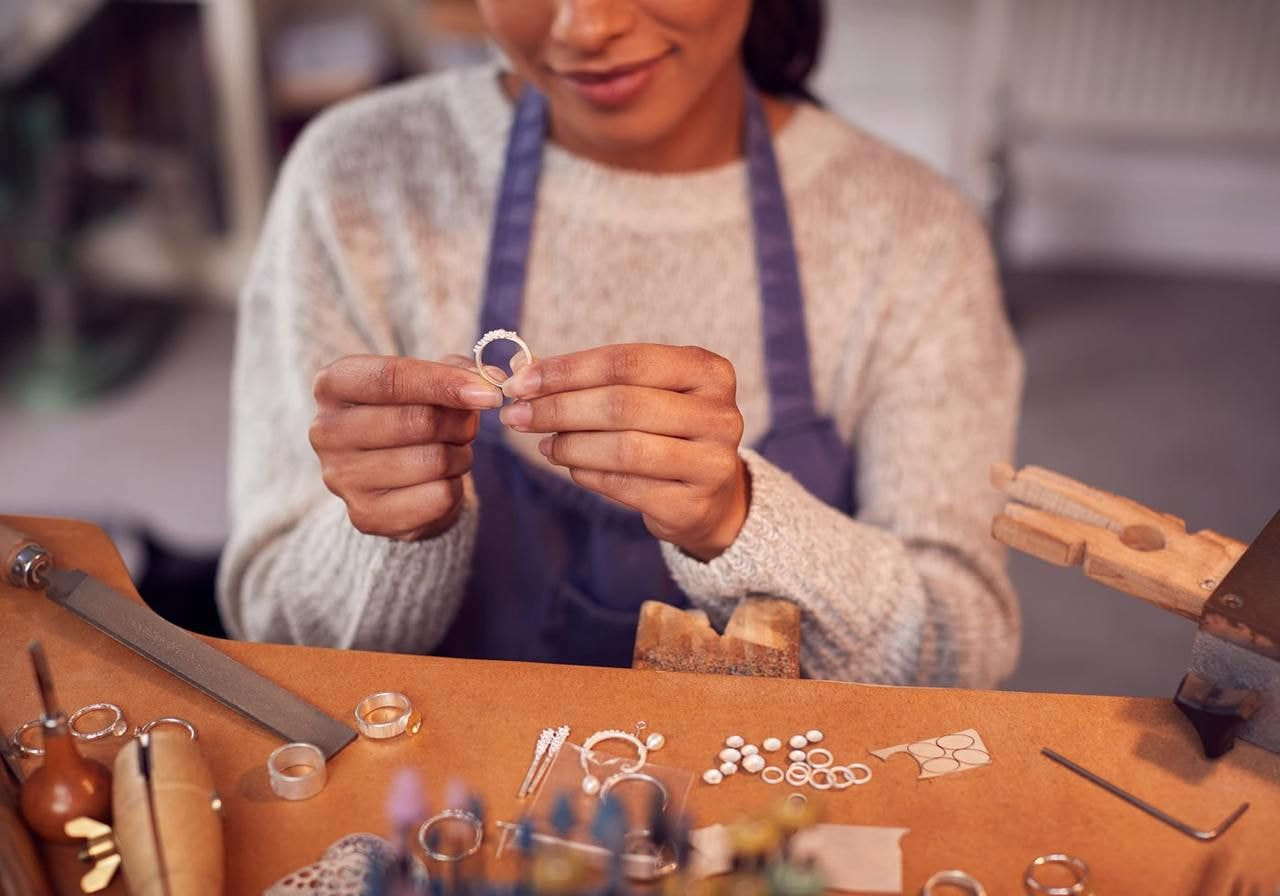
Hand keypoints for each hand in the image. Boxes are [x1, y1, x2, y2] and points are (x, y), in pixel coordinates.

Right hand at [310, 354, 502, 540]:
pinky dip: (455, 487)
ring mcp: (341, 478)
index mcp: (332, 385)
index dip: (443, 383)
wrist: (392, 478)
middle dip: (460, 422)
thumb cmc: (408, 415)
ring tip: (454, 451)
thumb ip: (456, 371)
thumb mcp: (426, 382)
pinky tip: (442, 481)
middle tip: (470, 425)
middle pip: (417, 421)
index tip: (487, 392)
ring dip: (461, 455)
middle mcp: (326, 432)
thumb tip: (487, 380)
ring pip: (433, 460)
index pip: (390, 378)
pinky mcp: (365, 516)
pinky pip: (438, 497)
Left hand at [499, 344, 748, 559]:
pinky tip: (569, 465)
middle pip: (622, 405)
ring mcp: (713, 463)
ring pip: (623, 449)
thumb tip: (524, 370)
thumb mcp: (644, 393)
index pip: (627, 362)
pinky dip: (587, 474)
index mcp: (708, 371)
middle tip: (517, 416)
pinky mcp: (694, 506)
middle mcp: (720, 414)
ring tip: (543, 444)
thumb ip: (592, 379)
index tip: (522, 382)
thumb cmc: (667, 431)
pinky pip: (626, 486)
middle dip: (559, 409)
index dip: (568, 370)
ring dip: (570, 444)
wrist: (710, 496)